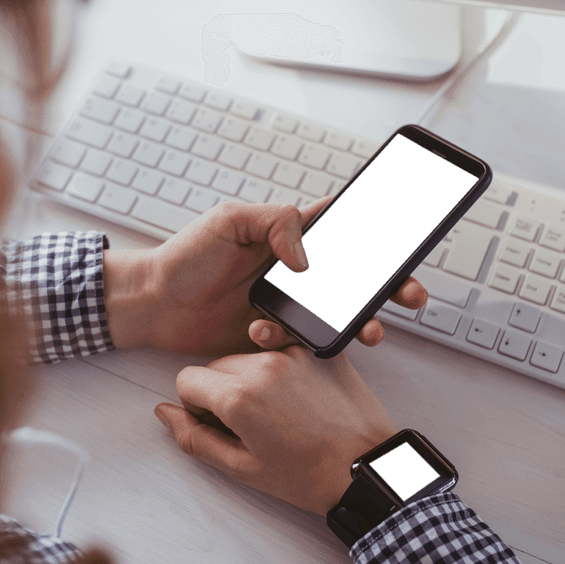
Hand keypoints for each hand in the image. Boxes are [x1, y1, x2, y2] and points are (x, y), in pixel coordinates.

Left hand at [104, 201, 426, 355]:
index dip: (380, 236)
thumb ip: (274, 222)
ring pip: (339, 314)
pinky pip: (302, 342)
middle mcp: (296, 271)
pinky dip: (295, 342)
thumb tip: (308, 256)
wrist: (154, 304)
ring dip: (359, 322)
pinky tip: (264, 334)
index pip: (345, 228)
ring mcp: (288, 305)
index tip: (407, 243)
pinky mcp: (275, 336)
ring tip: (367, 331)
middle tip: (410, 296)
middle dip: (390, 286)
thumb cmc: (186, 257)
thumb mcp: (229, 221)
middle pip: (357, 277)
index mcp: (289, 236)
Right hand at [154, 345, 398, 514]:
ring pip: (248, 355)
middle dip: (223, 391)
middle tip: (252, 425)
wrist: (368, 469)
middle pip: (217, 366)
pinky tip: (300, 400)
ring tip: (280, 414)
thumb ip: (194, 438)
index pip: (187, 379)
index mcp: (239, 396)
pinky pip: (283, 350)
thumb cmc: (309, 476)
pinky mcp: (320, 350)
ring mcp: (294, 352)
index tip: (219, 424)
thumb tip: (164, 413)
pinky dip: (282, 369)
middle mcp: (263, 364)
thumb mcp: (242, 468)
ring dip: (252, 378)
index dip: (196, 406)